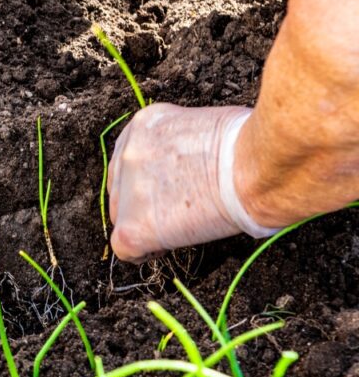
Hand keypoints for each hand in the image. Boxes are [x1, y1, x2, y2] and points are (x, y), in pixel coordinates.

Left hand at [107, 104, 277, 262]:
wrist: (256, 170)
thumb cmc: (249, 146)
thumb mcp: (206, 125)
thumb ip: (185, 143)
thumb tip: (192, 164)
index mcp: (145, 125)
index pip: (133, 158)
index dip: (152, 179)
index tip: (172, 191)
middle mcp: (129, 153)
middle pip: (122, 188)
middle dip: (145, 203)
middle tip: (178, 212)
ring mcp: (127, 189)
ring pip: (121, 216)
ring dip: (146, 225)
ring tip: (182, 227)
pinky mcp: (133, 226)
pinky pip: (124, 248)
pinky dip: (144, 252)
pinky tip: (165, 248)